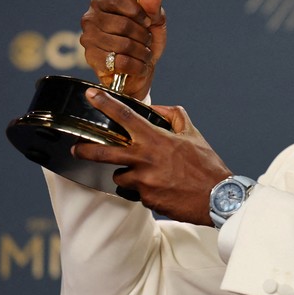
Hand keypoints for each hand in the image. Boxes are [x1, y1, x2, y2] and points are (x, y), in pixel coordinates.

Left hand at [73, 87, 231, 225]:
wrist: (216, 197)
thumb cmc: (207, 166)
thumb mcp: (194, 135)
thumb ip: (175, 116)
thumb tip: (158, 109)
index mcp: (156, 139)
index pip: (126, 116)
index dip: (105, 103)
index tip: (91, 94)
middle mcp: (145, 159)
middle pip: (104, 152)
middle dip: (85, 149)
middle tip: (77, 148)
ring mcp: (143, 181)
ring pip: (119, 176)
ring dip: (127, 174)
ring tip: (146, 175)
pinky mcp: (145, 199)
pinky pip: (135, 193)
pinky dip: (144, 190)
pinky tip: (160, 189)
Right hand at [80, 0, 166, 99]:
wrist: (138, 71)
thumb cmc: (143, 42)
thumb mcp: (154, 22)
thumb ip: (153, 4)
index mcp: (104, 2)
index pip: (117, 0)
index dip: (137, 12)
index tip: (147, 21)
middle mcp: (91, 18)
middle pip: (123, 25)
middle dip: (143, 36)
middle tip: (146, 41)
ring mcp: (88, 38)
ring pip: (123, 45)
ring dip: (142, 52)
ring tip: (144, 54)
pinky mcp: (92, 59)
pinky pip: (121, 62)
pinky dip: (137, 66)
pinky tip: (138, 65)